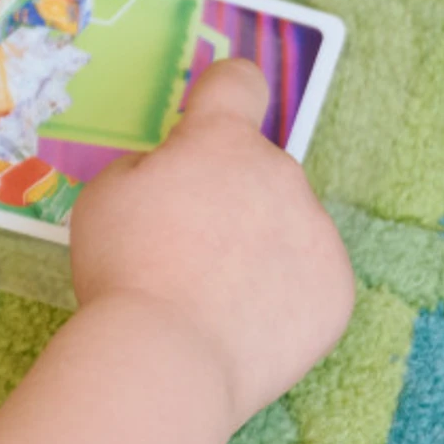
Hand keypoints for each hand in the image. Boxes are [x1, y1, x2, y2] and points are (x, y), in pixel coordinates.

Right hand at [67, 60, 355, 426]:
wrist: (169, 360)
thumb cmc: (125, 272)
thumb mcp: (106, 197)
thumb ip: (149, 169)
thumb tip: (174, 176)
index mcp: (222, 141)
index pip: (238, 83)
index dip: (224, 95)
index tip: (213, 114)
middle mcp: (281, 173)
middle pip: (259, 171)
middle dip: (229, 199)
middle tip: (185, 254)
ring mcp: (317, 232)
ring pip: (288, 228)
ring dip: (259, 249)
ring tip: (213, 301)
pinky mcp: (336, 290)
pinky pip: (310, 281)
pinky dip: (283, 299)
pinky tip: (244, 327)